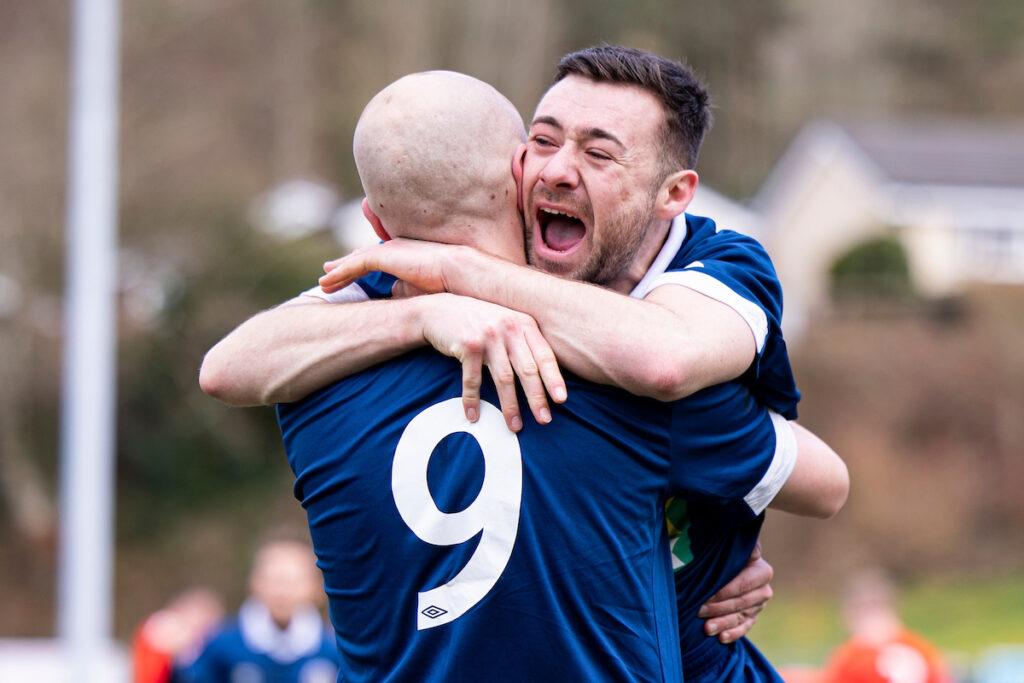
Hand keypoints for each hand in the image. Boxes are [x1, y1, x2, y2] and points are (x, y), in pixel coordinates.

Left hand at [320, 239, 467, 294]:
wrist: (459, 272)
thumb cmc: (448, 282)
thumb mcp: (422, 286)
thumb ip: (405, 287)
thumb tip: (392, 291)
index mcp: (403, 253)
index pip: (376, 259)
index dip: (360, 265)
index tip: (348, 274)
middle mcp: (393, 247)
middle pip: (361, 257)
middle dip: (344, 265)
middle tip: (328, 272)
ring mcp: (387, 250)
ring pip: (354, 261)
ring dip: (337, 272)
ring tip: (323, 284)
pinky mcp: (383, 257)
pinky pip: (354, 266)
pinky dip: (339, 274)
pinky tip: (327, 282)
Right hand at [420, 294, 566, 430]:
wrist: (438, 310)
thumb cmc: (478, 322)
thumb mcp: (505, 324)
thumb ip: (524, 342)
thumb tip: (547, 376)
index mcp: (523, 323)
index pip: (544, 355)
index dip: (554, 379)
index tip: (561, 400)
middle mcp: (508, 327)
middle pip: (527, 370)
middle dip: (537, 398)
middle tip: (544, 420)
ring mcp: (488, 336)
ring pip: (503, 379)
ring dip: (510, 406)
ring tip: (515, 426)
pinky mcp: (467, 345)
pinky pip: (473, 379)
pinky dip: (473, 400)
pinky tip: (474, 415)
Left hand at [698, 543, 772, 643]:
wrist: (727, 562)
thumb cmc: (726, 552)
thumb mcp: (732, 546)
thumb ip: (743, 547)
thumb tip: (753, 552)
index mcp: (762, 572)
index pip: (742, 585)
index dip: (723, 591)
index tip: (705, 595)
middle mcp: (764, 590)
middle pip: (739, 603)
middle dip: (718, 608)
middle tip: (698, 611)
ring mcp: (758, 606)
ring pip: (740, 618)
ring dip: (722, 624)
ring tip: (706, 628)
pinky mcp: (752, 617)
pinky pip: (744, 628)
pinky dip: (732, 634)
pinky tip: (720, 638)